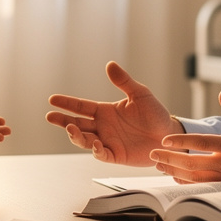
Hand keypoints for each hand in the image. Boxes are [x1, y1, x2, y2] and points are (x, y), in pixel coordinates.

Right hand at [45, 61, 181, 165]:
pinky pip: (102, 154)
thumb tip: (110, 65)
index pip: (81, 107)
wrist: (169, 134)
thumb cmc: (155, 114)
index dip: (67, 103)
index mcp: (105, 111)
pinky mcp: (116, 155)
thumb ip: (124, 81)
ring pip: (85, 140)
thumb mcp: (140, 93)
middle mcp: (103, 127)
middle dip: (63, 121)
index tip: (52, 99)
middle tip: (51, 116)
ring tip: (70, 128)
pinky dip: (96, 151)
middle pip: (77, 124)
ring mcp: (108, 141)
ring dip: (76, 135)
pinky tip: (95, 144)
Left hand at [148, 91, 220, 184]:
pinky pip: (203, 187)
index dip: (181, 142)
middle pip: (191, 163)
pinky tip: (175, 177)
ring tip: (158, 166)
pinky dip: (187, 183)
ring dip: (174, 172)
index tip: (163, 141)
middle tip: (152, 155)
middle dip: (169, 159)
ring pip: (195, 178)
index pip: (201, 143)